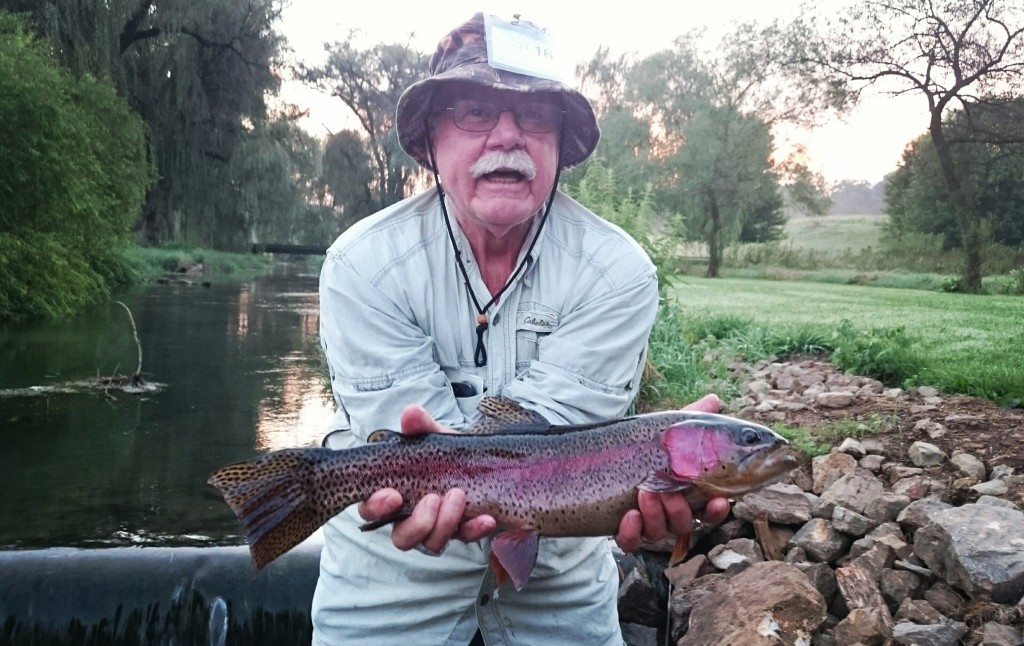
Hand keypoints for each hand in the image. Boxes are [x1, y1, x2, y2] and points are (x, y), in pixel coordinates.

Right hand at [357, 404, 495, 552]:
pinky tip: (486, 518)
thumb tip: (410, 413)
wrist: (481, 463)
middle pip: (401, 537)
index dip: (376, 506)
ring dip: (445, 523)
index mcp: (393, 495)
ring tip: (459, 496)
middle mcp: (410, 518)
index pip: (371, 509)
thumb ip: (421, 427)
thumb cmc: (444, 454)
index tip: (392, 495)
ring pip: (431, 543)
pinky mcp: (461, 533)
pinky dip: (474, 530)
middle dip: (417, 522)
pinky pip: (465, 539)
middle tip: (433, 498)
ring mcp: (436, 529)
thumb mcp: (435, 438)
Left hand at [615, 394, 731, 552]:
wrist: (600, 457)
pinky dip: (632, 533)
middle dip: (680, 510)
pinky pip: (631, 542)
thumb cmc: (645, 447)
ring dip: (655, 515)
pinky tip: (629, 516)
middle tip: (669, 491)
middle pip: (685, 524)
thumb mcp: (666, 432)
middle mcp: (669, 513)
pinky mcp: (623, 531)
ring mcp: (646, 524)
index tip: (719, 500)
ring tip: (645, 492)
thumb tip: (715, 399)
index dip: (717, 510)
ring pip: (659, 533)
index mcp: (686, 494)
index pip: (709, 510)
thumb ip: (691, 419)